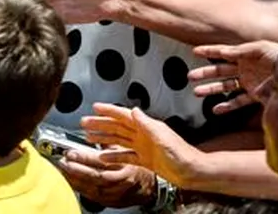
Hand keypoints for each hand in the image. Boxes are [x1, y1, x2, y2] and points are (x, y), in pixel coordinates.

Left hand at [54, 146, 155, 207]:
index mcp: (126, 166)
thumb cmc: (139, 166)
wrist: (150, 186)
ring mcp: (117, 193)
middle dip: (77, 169)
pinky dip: (81, 189)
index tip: (71, 153)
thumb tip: (92, 132)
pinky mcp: (112, 201)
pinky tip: (72, 183)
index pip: (102, 162)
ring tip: (63, 172)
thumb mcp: (127, 150)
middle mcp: (122, 181)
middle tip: (63, 162)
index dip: (84, 158)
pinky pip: (94, 197)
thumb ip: (110, 143)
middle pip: (95, 176)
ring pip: (93, 188)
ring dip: (76, 180)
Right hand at [80, 103, 199, 186]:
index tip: (96, 107)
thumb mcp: (162, 137)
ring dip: (104, 138)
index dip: (109, 111)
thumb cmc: (181, 154)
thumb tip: (134, 110)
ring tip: (89, 137)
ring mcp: (143, 147)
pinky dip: (113, 156)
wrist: (192, 172)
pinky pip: (125, 156)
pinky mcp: (145, 160)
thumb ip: (146, 124)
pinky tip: (103, 156)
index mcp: (147, 126)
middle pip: (117, 127)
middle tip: (85, 122)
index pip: (124, 115)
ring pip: (118, 140)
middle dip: (101, 124)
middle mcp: (144, 135)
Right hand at [189, 40, 277, 114]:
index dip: (209, 51)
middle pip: (220, 70)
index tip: (194, 51)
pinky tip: (216, 110)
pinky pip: (238, 101)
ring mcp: (250, 83)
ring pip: (226, 86)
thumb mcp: (261, 49)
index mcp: (246, 55)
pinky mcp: (257, 96)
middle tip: (190, 77)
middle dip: (205, 73)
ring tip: (197, 92)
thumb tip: (223, 52)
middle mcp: (246, 68)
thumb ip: (241, 51)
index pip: (223, 52)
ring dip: (211, 89)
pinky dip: (227, 106)